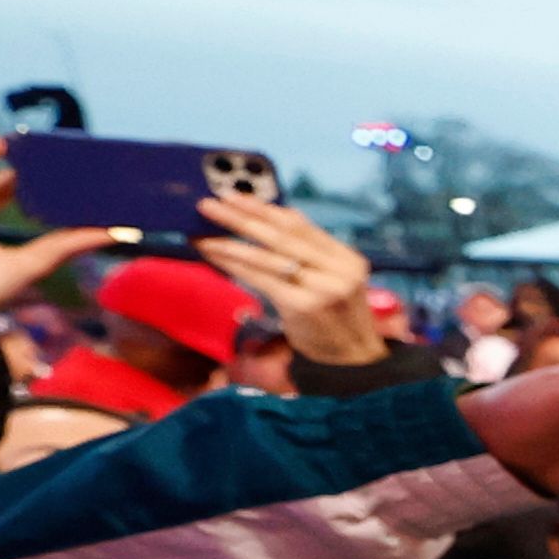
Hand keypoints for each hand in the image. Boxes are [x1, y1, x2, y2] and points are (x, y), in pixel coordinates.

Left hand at [196, 183, 386, 367]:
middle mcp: (339, 270)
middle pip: (282, 235)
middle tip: (209, 205)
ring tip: (203, 232)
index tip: (235, 196)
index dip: (264, 208)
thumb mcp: (335, 280)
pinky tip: (215, 256)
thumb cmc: (337, 320)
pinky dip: (235, 265)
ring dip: (231, 241)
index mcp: (347, 258)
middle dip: (242, 217)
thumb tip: (282, 214)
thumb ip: (313, 251)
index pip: (300, 226)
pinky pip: (262, 280)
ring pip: (268, 256)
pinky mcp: (303, 307)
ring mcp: (323, 288)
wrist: (354, 361)